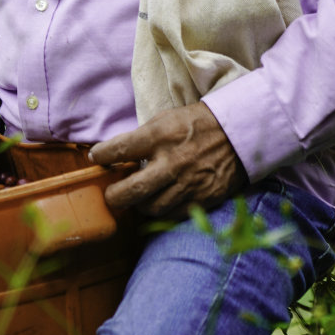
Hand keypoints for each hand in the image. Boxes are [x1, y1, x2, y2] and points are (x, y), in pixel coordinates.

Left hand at [89, 102, 245, 217]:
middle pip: (130, 191)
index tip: (97, 158)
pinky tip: (160, 202)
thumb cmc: (197, 124)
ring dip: (139, 205)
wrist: (238, 132)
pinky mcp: (203, 198)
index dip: (101, 155)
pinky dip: (162, 211)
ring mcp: (188, 183)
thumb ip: (143, 137)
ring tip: (137, 199)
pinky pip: (173, 215)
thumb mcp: (167, 119)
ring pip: (150, 208)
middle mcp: (172, 162)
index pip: (119, 150)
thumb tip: (116, 153)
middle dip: (113, 196)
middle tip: (111, 194)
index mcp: (160, 136)